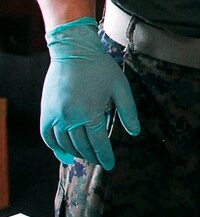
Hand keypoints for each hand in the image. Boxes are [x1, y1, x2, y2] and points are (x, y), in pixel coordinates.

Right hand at [40, 18, 139, 169]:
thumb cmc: (101, 68)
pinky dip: (55, 148)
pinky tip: (64, 155)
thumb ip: (128, 111)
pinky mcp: (45, 112)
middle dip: (92, 156)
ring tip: (86, 156)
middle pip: (82, 145)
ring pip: (65, 144)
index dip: (105, 156)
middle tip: (100, 161)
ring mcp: (56, 115)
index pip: (99, 142)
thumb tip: (135, 132)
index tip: (110, 165)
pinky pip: (47, 137)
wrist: (74, 51)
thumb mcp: (120, 87)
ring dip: (77, 153)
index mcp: (91, 112)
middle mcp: (71, 117)